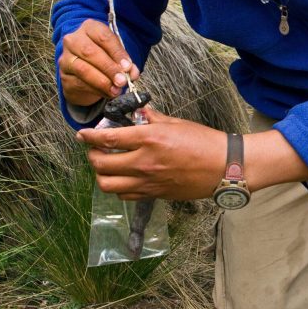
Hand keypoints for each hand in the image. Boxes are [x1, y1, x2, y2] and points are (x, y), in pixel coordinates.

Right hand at [60, 19, 140, 106]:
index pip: (103, 37)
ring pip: (83, 69)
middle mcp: (73, 40)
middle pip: (90, 52)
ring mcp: (65, 58)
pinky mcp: (64, 76)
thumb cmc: (103, 58)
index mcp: (89, 28)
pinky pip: (79, 83)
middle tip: (122, 80)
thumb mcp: (116, 55)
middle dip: (109, 68)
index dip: (117, 52)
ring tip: (116, 90)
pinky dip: (96, 90)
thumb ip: (125, 63)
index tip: (127, 66)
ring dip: (102, 81)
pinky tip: (107, 93)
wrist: (84, 71)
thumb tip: (131, 73)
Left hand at [77, 107, 225, 200]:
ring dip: (101, 174)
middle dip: (92, 156)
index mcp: (150, 138)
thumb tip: (137, 112)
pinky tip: (123, 178)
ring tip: (106, 166)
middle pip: (102, 164)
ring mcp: (148, 182)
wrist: (224, 167)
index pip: (108, 138)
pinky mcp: (154, 194)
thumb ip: (151, 118)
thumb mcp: (176, 123)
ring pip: (108, 184)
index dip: (90, 136)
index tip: (82, 134)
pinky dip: (118, 187)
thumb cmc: (204, 142)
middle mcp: (144, 162)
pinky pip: (125, 196)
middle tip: (94, 150)